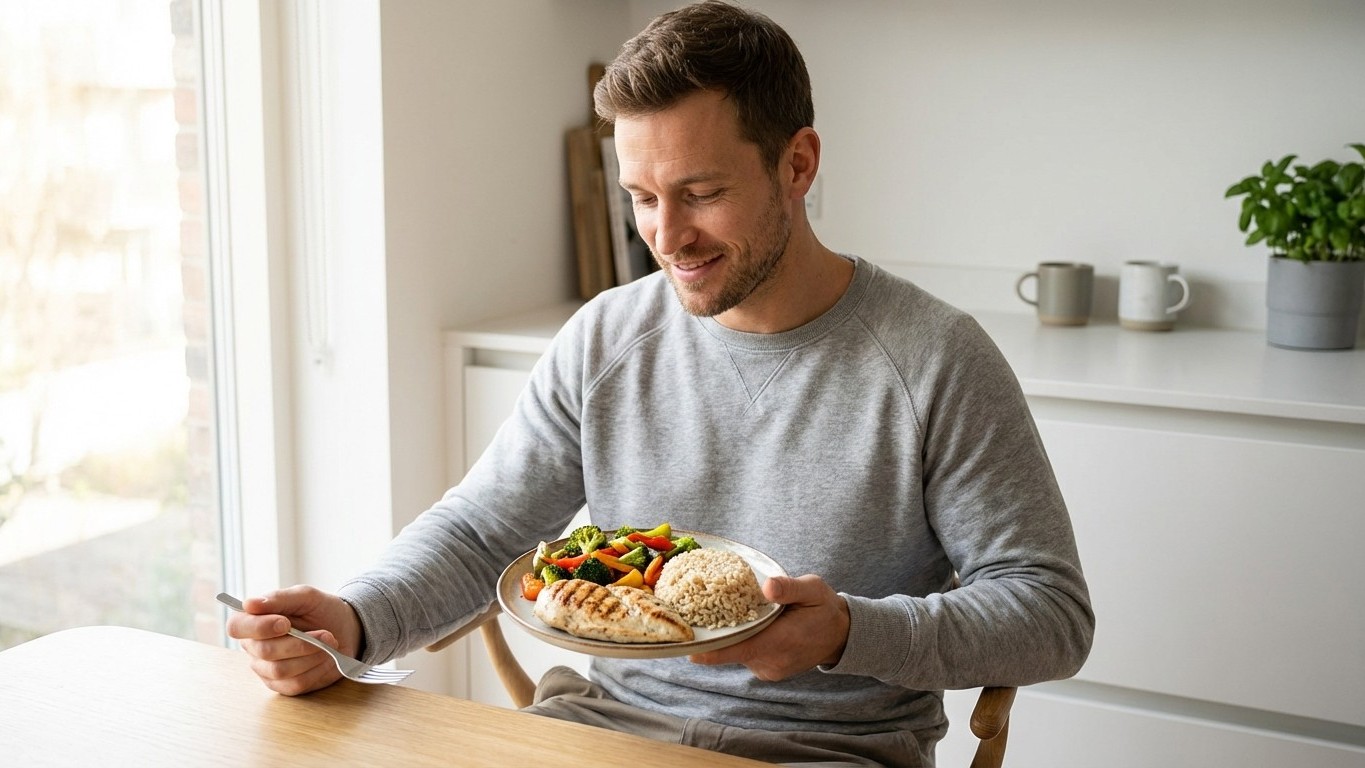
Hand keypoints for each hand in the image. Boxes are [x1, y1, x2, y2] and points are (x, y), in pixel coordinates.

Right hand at [224, 584, 362, 695]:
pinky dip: (316, 670)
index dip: (258, 627)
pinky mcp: (283, 685)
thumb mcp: (305, 597)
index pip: (236, 627)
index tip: (285, 623)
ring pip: (279, 670)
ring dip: (311, 656)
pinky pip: (295, 684)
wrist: (346, 630)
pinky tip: (327, 658)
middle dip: (299, 643)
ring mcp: (266, 669)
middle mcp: (255, 647)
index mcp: (254, 621)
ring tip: (329, 644)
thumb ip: (278, 599)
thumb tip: (249, 604)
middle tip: (325, 634)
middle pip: (264, 651)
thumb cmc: (321, 610)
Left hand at [688, 574, 848, 680]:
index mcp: (781, 641)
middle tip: (692, 613)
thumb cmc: (824, 609)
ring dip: (728, 637)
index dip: (709, 649)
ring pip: (736, 653)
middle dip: (714, 634)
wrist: (840, 636)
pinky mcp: (766, 671)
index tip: (686, 645)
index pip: (737, 649)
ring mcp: (768, 669)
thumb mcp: (813, 590)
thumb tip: (767, 587)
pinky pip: (744, 656)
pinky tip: (742, 625)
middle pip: (730, 650)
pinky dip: (740, 642)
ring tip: (718, 614)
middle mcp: (771, 661)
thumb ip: (790, 588)